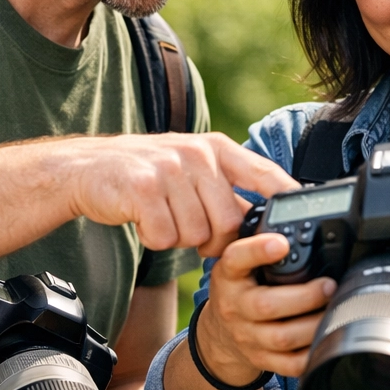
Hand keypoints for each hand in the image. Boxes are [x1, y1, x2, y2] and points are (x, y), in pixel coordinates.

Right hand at [61, 133, 297, 257]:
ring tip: (165, 217)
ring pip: (197, 234)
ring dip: (181, 239)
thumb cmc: (149, 175)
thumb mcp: (193, 169)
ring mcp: (168, 169)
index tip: (303, 213)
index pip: (264, 173)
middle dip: (215, 241)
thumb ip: (228, 188)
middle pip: (228, 222)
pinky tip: (145, 220)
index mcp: (216, 148)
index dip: (286, 196)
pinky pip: (165, 236)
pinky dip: (156, 238)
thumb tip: (269, 221)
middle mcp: (196, 154)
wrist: (87, 169)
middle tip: (194, 233)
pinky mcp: (141, 189)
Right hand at [194, 233, 336, 381]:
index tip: (282, 242)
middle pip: (267, 305)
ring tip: (336, 309)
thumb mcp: (241, 261)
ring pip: (282, 337)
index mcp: (230, 276)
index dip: (257, 250)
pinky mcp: (261, 359)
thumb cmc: (240, 288)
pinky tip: (326, 337)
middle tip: (330, 285)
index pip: (236, 259)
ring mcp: (247, 336)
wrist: (219, 334)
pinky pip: (289, 363)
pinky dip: (312, 353)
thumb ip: (261, 239)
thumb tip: (299, 208)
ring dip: (314, 324)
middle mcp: (235, 306)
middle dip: (305, 296)